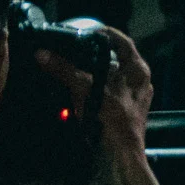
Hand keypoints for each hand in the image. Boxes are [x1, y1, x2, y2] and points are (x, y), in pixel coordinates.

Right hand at [39, 25, 151, 158]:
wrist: (122, 153)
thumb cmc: (112, 118)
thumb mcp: (86, 89)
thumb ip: (65, 70)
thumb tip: (44, 55)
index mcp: (137, 70)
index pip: (123, 42)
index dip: (106, 33)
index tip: (89, 31)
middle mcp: (140, 81)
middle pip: (117, 59)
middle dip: (96, 55)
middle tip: (77, 51)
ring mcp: (135, 96)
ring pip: (113, 78)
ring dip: (95, 74)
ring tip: (75, 70)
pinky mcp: (127, 110)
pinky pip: (111, 93)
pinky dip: (97, 90)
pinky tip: (82, 93)